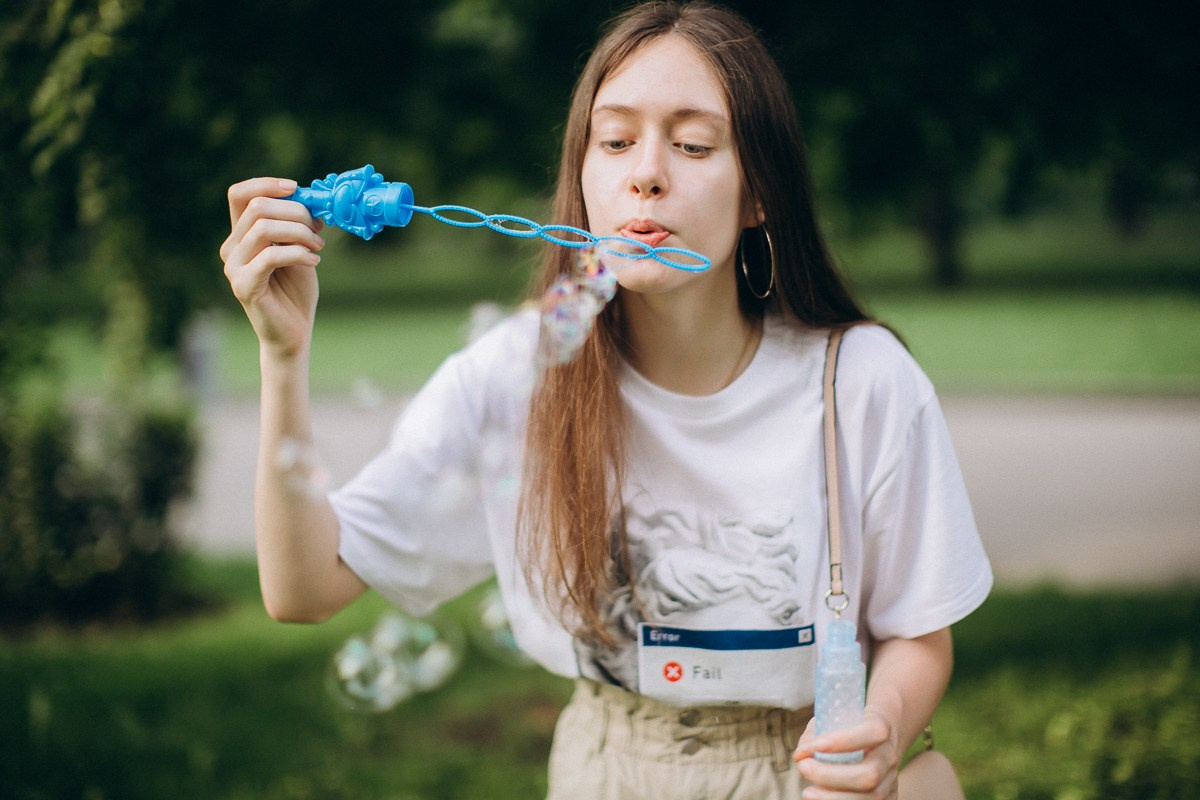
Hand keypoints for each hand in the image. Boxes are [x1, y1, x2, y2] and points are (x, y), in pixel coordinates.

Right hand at [220, 177, 326, 359]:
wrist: (294, 331)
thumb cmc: (296, 290)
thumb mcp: (298, 248)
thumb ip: (296, 224)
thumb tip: (309, 197)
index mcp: (241, 235)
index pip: (239, 194)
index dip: (266, 184)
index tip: (297, 188)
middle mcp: (231, 247)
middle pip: (258, 207)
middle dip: (296, 212)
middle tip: (318, 229)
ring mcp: (234, 267)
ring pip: (264, 228)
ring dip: (300, 232)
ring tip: (319, 246)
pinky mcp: (243, 285)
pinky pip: (271, 255)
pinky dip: (299, 253)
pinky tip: (315, 261)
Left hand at [792, 709, 900, 799]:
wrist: (876, 741)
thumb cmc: (846, 728)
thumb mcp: (831, 720)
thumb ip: (814, 736)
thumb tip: (800, 756)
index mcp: (881, 728)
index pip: (873, 732)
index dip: (844, 740)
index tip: (816, 746)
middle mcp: (890, 756)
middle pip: (869, 774)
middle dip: (831, 776)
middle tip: (804, 768)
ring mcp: (891, 781)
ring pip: (870, 797)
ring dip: (833, 798)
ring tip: (808, 792)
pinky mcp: (889, 798)